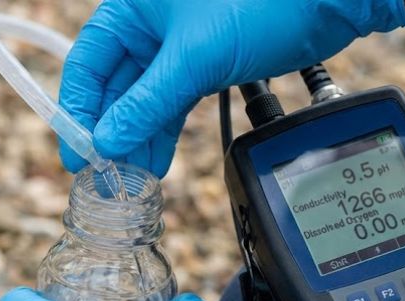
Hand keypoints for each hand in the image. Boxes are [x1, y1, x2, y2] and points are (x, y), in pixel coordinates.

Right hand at [58, 0, 404, 176]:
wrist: (327, 0)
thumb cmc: (262, 3)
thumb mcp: (195, 59)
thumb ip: (147, 103)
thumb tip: (108, 142)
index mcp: (133, 6)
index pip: (88, 62)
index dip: (78, 110)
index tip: (77, 154)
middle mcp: (150, 22)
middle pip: (114, 85)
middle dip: (110, 132)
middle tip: (102, 177)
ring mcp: (177, 43)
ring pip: (144, 97)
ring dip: (137, 138)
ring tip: (129, 180)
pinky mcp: (205, 60)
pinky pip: (172, 100)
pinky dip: (163, 130)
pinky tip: (155, 161)